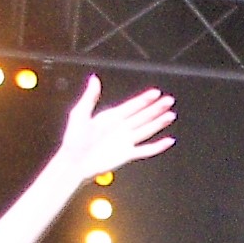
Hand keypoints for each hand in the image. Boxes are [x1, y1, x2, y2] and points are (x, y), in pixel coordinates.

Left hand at [54, 77, 176, 185]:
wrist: (74, 163)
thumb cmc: (73, 140)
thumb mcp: (80, 114)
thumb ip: (90, 96)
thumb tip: (94, 79)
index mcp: (110, 117)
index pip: (132, 105)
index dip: (145, 99)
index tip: (156, 93)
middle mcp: (120, 128)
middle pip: (143, 115)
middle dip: (157, 108)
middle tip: (169, 100)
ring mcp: (125, 141)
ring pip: (147, 130)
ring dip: (159, 123)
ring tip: (170, 115)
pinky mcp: (127, 154)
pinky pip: (146, 150)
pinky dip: (158, 146)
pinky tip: (168, 141)